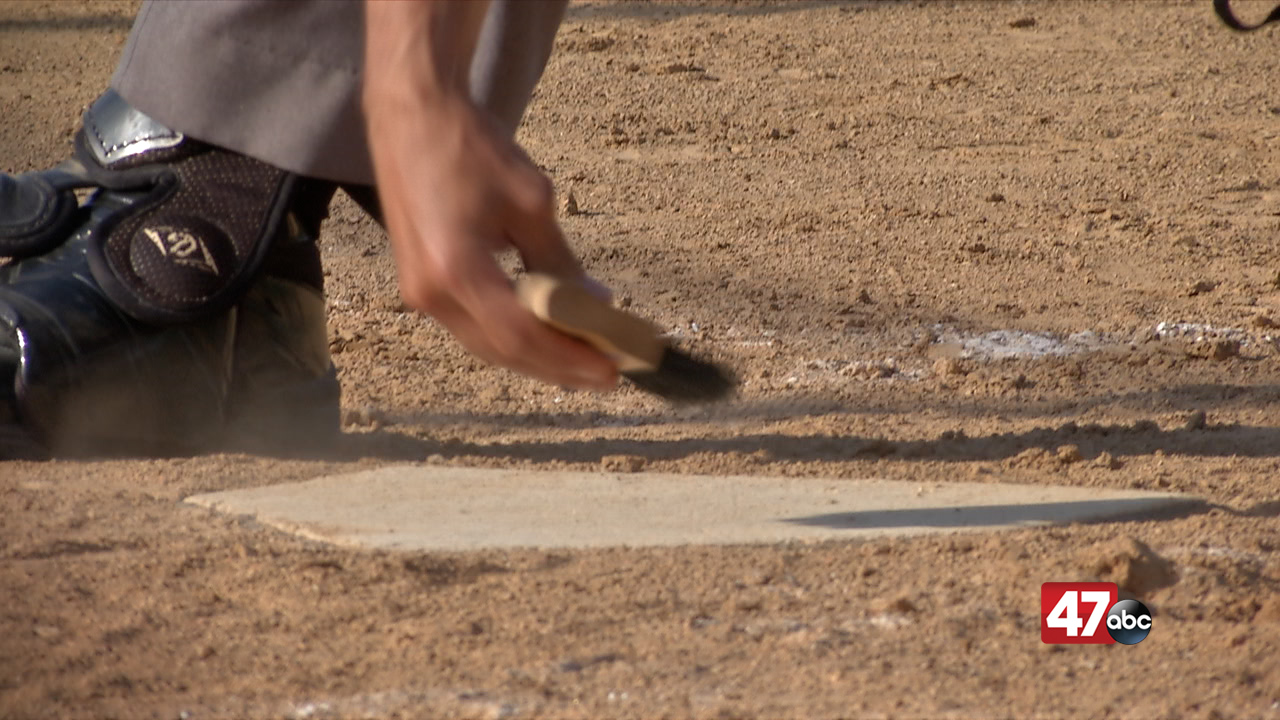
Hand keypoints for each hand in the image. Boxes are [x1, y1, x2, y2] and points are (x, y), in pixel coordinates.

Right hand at [363, 1, 616, 390]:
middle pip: (503, 351)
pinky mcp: (419, 283)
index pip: (522, 335)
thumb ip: (560, 261)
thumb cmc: (468, 148)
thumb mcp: (530, 202)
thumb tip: (595, 303)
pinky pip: (471, 326)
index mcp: (457, 271)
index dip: (569, 358)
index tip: (612, 369)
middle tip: (606, 373)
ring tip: (582, 361)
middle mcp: (431, 292)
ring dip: (535, 356)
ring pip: (486, 344)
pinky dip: (509, 335)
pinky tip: (543, 335)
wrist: (411, 114)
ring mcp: (419, 292)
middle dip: (557, 366)